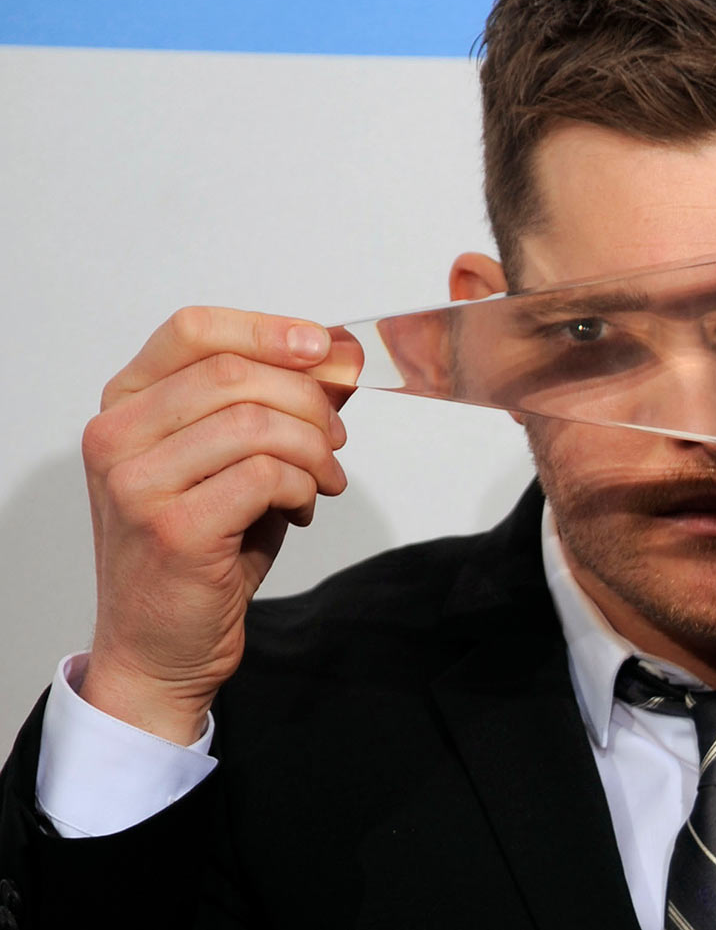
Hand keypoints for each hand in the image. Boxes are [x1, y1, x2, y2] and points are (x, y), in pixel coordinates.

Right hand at [79, 308, 349, 744]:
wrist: (161, 646)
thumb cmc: (200, 549)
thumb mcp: (232, 459)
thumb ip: (273, 405)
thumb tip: (336, 359)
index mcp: (125, 405)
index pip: (194, 330)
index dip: (268, 330)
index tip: (323, 349)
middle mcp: (117, 437)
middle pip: (235, 374)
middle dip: (308, 401)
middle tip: (334, 440)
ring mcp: (137, 484)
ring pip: (257, 424)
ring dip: (313, 450)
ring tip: (322, 481)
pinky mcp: (174, 530)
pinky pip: (266, 476)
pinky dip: (303, 487)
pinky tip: (300, 510)